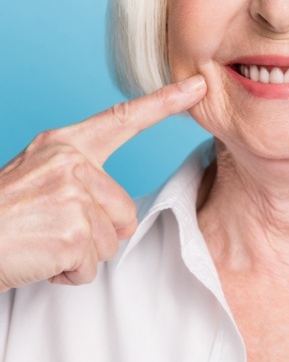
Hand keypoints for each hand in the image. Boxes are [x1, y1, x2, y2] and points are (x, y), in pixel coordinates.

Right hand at [0, 75, 206, 290]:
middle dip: (98, 232)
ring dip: (82, 253)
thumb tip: (121, 215)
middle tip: (54, 229)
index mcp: (64, 145)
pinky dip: (70, 273)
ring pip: (111, 240)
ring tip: (44, 242)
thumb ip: (83, 182)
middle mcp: (72, 162)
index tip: (196, 87)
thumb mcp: (40, 180)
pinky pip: (93, 265)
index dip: (164, 103)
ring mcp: (74, 194)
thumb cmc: (2, 216)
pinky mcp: (75, 230)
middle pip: (125, 210)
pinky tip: (42, 260)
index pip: (123, 119)